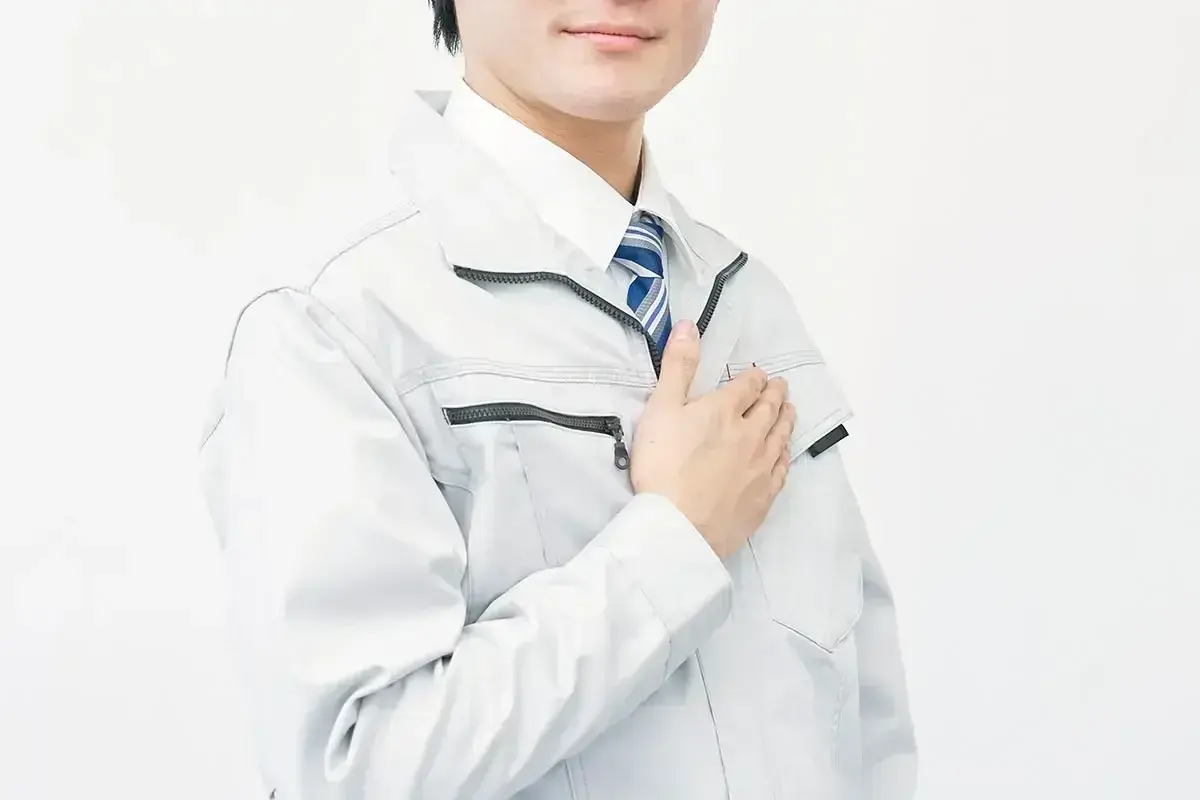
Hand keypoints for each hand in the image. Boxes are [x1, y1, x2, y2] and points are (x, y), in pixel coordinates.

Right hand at [630, 320, 796, 558]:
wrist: (677, 526)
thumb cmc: (663, 465)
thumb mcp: (661, 408)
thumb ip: (678, 366)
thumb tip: (690, 325)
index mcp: (725, 410)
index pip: (748, 386)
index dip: (754, 377)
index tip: (758, 375)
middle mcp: (751, 435)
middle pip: (771, 408)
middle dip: (776, 394)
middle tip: (780, 386)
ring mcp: (760, 468)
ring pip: (781, 437)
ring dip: (786, 420)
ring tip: (789, 411)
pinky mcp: (763, 497)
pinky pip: (781, 470)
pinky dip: (784, 456)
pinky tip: (783, 454)